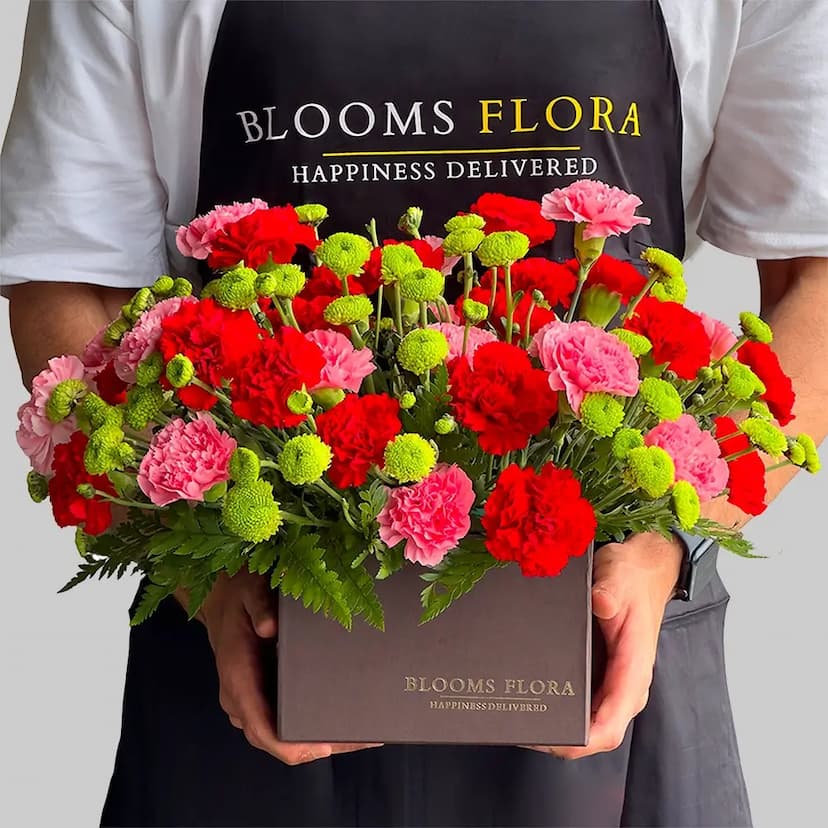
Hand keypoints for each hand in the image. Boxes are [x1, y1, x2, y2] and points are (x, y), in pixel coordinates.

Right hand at [181, 570, 381, 764]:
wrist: (223, 600)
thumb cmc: (238, 598)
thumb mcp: (250, 591)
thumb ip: (260, 607)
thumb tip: (270, 626)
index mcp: (236, 676)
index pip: (259, 725)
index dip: (289, 742)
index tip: (321, 746)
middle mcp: (240, 697)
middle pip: (275, 738)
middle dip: (316, 745)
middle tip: (358, 740)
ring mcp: (250, 702)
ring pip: (280, 735)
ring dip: (317, 740)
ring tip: (360, 736)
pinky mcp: (261, 698)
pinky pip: (282, 723)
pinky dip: (310, 728)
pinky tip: (342, 724)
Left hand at [527, 532, 682, 758]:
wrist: (643, 570)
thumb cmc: (632, 577)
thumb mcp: (619, 577)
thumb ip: (610, 592)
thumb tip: (600, 603)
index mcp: (634, 669)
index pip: (610, 723)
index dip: (581, 740)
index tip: (550, 739)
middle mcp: (626, 684)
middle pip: (597, 732)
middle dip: (562, 739)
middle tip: (521, 730)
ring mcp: (615, 682)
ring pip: (590, 722)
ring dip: (560, 727)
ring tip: (522, 720)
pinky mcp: (605, 674)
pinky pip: (586, 704)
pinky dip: (563, 709)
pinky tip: (536, 700)